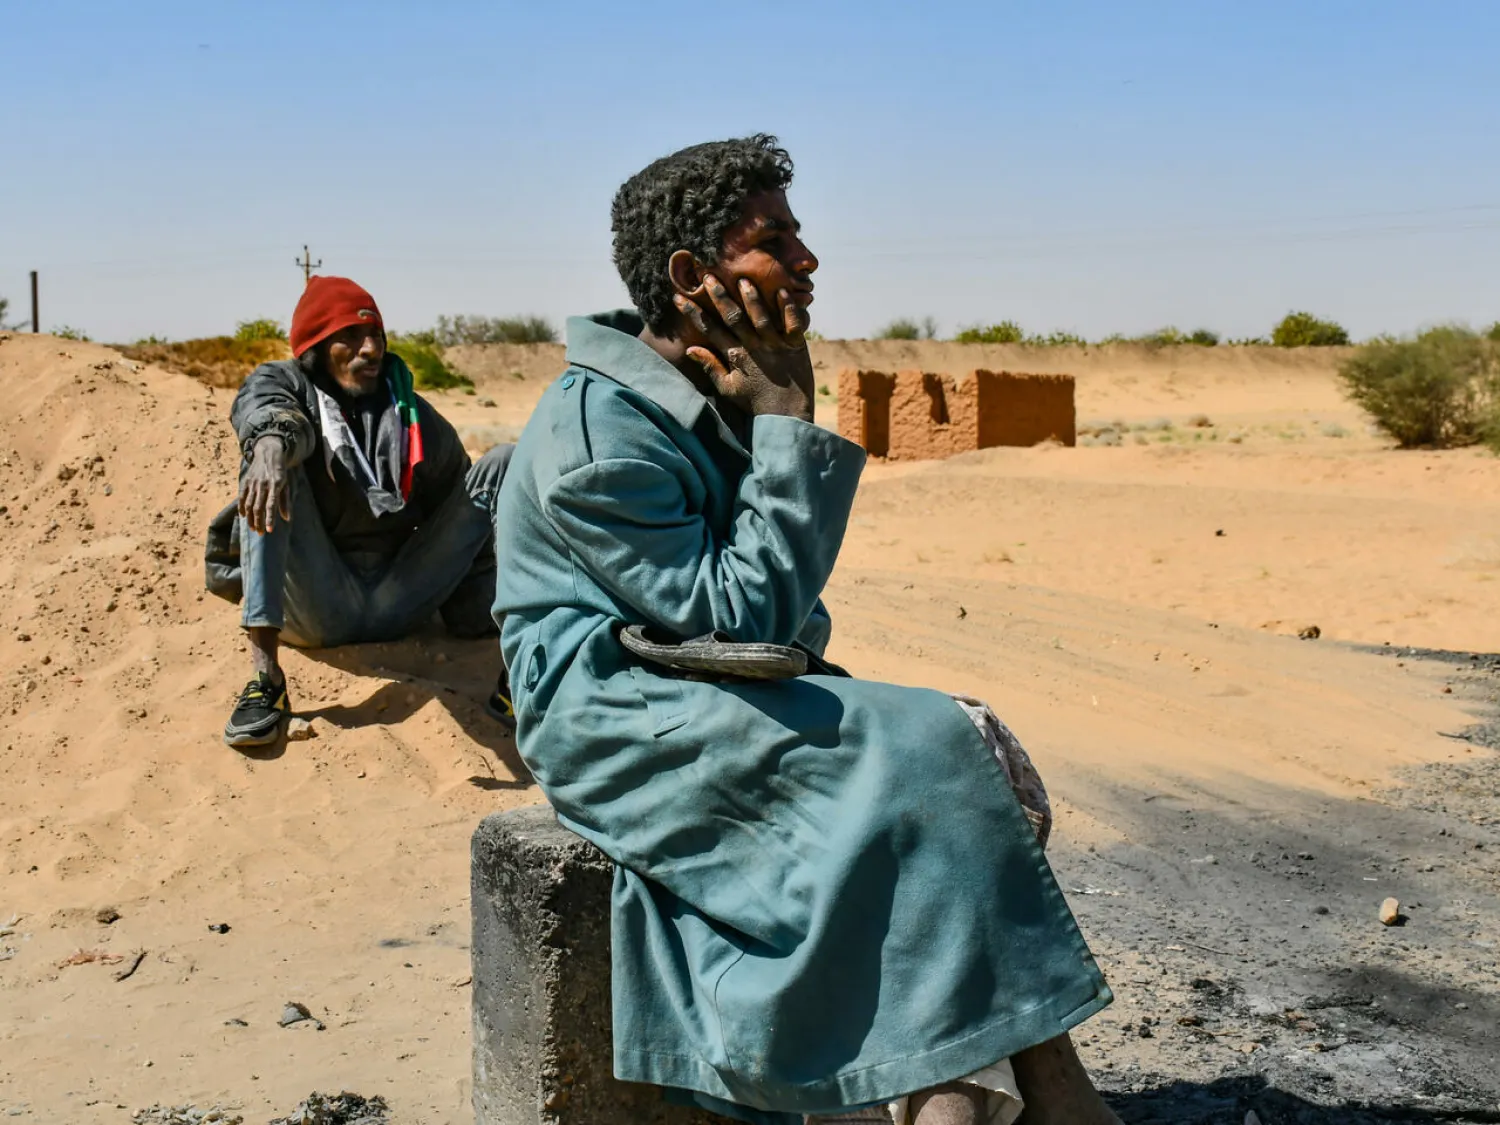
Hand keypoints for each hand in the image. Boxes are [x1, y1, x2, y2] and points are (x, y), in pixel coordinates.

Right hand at [238, 435, 289, 533]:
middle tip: (260, 533)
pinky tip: (243, 516)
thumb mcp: (286, 484)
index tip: (269, 530)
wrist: (268, 453)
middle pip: (258, 507)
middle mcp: (263, 485)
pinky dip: (241, 507)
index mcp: (275, 485)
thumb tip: (287, 519)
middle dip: (258, 522)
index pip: (271, 505)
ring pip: (248, 504)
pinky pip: (241, 497)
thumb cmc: (280, 472)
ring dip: (250, 518)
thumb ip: (285, 502)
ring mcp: (253, 483)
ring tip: (252, 528)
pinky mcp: (245, 481)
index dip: (269, 519)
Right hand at [674, 274, 815, 420]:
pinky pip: (793, 325)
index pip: (710, 330)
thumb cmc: (755, 402)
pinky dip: (789, 309)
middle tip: (708, 276)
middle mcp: (754, 347)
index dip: (693, 313)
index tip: (678, 298)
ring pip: (762, 318)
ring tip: (743, 280)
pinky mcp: (796, 346)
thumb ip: (710, 367)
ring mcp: (776, 345)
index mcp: (735, 356)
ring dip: (752, 299)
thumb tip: (690, 350)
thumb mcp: (727, 388)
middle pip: (734, 318)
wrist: (786, 416)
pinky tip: (783, 292)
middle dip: (720, 297)